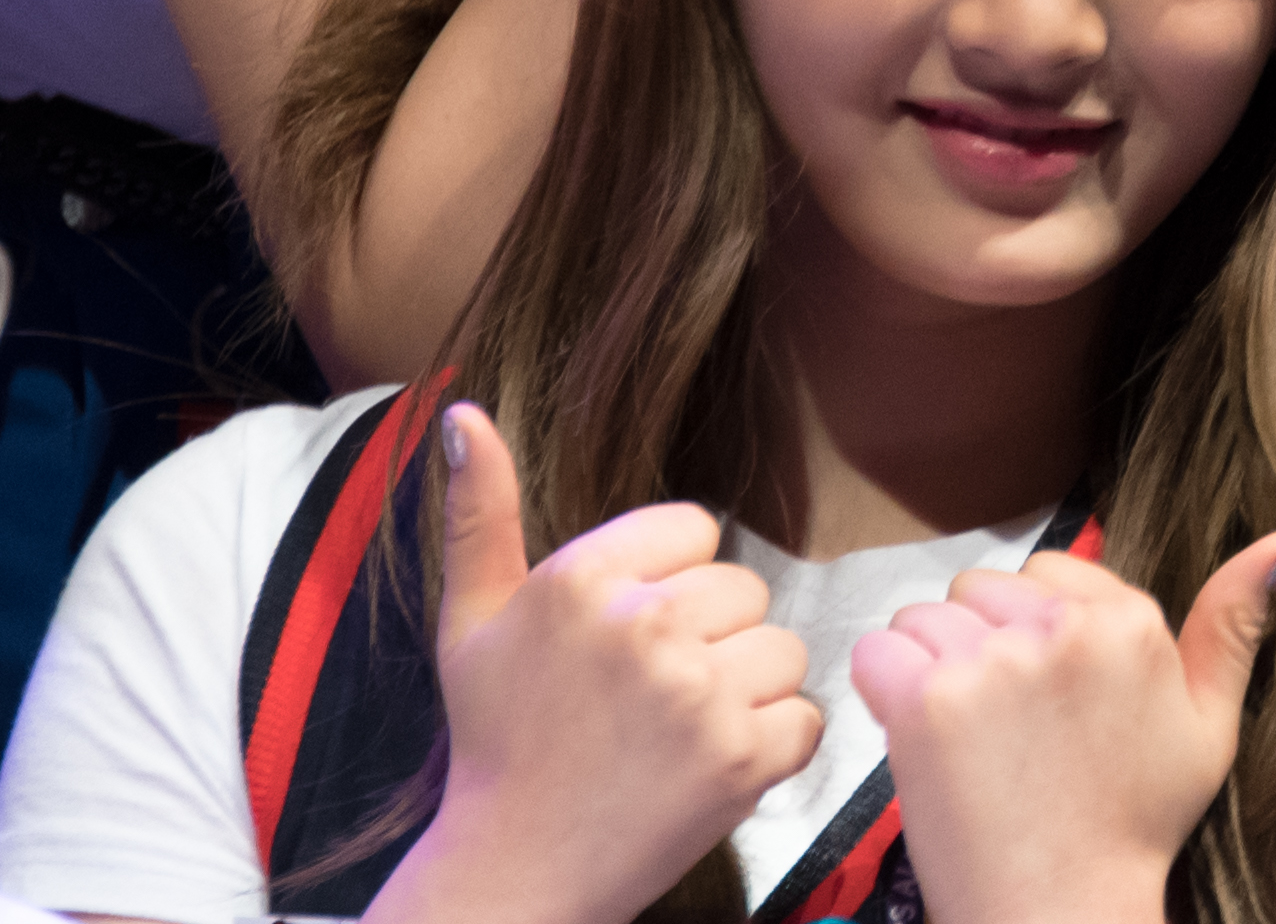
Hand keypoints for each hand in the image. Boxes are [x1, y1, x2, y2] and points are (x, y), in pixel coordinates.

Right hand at [386, 403, 822, 918]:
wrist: (512, 870)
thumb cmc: (498, 741)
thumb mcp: (472, 620)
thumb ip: (481, 512)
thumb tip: (464, 413)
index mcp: (585, 578)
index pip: (695, 531)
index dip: (671, 585)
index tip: (629, 639)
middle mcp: (645, 625)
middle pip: (743, 591)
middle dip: (710, 639)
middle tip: (649, 697)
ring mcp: (699, 693)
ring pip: (781, 650)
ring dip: (746, 692)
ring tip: (677, 732)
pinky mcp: (743, 757)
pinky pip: (805, 717)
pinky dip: (772, 747)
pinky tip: (708, 766)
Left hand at [852, 531, 1275, 923]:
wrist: (1065, 910)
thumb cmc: (1133, 823)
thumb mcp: (1208, 723)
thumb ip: (1234, 625)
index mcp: (1129, 621)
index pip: (1049, 569)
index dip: (1037, 629)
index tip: (1047, 695)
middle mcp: (1062, 628)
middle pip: (983, 587)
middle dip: (984, 639)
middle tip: (1008, 724)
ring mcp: (993, 661)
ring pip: (929, 615)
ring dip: (933, 664)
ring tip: (969, 736)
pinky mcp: (927, 699)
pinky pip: (879, 650)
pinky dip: (886, 688)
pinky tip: (923, 738)